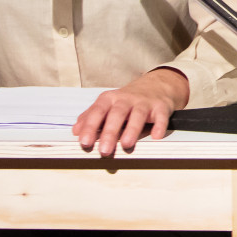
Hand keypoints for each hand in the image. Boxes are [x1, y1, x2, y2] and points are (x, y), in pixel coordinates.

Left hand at [73, 67, 189, 155]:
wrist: (156, 85)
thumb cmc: (127, 100)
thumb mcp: (107, 104)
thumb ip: (91, 117)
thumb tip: (76, 131)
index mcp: (110, 99)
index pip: (98, 112)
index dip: (90, 127)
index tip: (84, 142)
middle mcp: (126, 99)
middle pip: (117, 114)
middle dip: (110, 132)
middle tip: (104, 150)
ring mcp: (144, 103)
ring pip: (138, 115)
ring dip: (132, 129)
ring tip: (126, 144)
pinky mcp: (160, 107)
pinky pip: (160, 116)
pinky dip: (159, 126)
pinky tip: (155, 136)